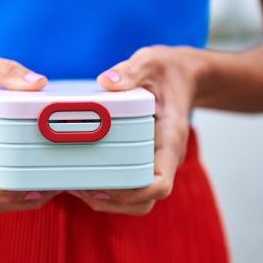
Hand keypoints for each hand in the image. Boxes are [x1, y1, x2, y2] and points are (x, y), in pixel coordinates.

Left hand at [75, 46, 199, 215]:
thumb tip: (106, 83)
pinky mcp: (145, 158)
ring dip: (110, 200)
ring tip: (79, 187)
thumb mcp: (151, 61)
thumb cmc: (169, 70)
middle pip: (145, 200)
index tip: (104, 185)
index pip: (160, 183)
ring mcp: (156, 159)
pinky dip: (110, 189)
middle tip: (81, 188)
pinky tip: (86, 176)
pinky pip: (131, 184)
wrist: (183, 76)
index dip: (133, 193)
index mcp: (170, 138)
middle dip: (114, 201)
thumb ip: (130, 70)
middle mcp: (165, 155)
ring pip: (138, 198)